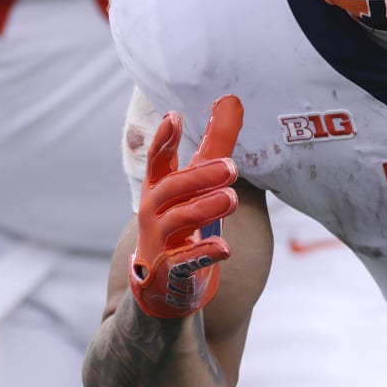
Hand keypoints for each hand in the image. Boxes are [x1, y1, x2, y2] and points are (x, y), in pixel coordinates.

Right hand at [130, 96, 244, 319]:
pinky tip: (224, 249)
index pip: (158, 162)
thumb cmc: (182, 222)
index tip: (173, 116)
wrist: (162, 286)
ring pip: (178, 222)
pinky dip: (204, 255)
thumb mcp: (197, 184)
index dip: (163, 140)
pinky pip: (185, 262)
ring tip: (231, 198)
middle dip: (199, 176)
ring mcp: (160, 244)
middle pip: (171, 190)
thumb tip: (232, 100)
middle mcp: (154, 214)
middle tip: (231, 166)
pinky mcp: (170, 272)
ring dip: (205, 209)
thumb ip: (214, 144)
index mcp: (159, 190)